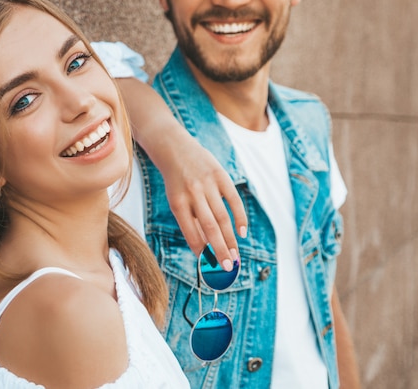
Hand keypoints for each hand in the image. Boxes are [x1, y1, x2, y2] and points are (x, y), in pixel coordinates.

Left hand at [158, 135, 246, 270]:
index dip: (202, 251)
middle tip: (228, 267)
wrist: (175, 149)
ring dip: (231, 239)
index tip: (210, 266)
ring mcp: (208, 184)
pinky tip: (242, 232)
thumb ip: (191, 221)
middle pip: (210, 227)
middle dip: (220, 250)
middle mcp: (193, 194)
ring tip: (236, 255)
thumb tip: (208, 247)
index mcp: (178, 203)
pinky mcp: (221, 176)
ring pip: (223, 217)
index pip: (191, 233)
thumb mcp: (177, 201)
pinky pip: (234, 200)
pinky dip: (240, 217)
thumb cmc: (176, 182)